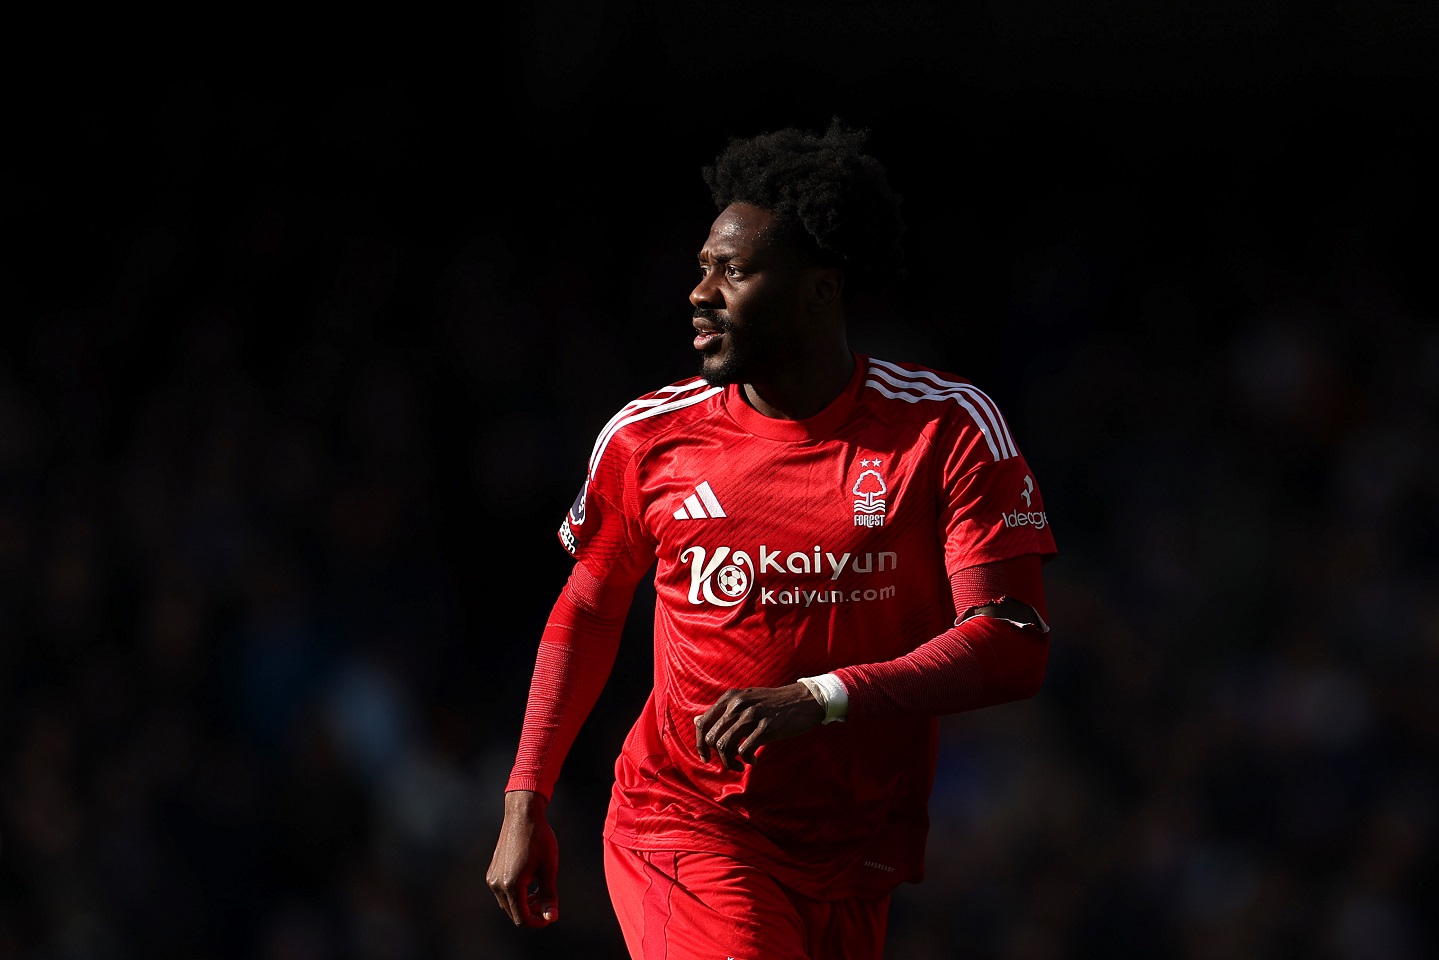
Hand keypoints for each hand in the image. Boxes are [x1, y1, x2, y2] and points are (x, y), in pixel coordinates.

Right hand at [487, 790, 558, 927]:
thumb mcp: (549, 869)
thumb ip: (549, 896)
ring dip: (525, 904)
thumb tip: (551, 918)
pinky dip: (517, 894)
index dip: (538, 922)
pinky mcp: (492, 872)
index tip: (551, 915)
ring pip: (508, 904)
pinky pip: (504, 892)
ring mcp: (492, 878)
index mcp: (512, 885)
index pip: (522, 919)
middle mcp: (497, 884)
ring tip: (541, 890)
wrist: (523, 815)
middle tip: (548, 900)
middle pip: (514, 913)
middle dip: (532, 912)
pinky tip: (531, 881)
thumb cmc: (539, 839)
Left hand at [694, 683, 825, 770]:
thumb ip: (721, 711)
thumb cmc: (772, 704)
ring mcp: (752, 715)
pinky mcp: (766, 727)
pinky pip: (744, 750)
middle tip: (731, 762)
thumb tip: (695, 721)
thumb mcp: (745, 701)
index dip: (700, 744)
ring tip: (740, 765)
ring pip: (725, 746)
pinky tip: (754, 760)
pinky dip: (746, 760)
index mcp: (730, 698)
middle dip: (718, 756)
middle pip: (712, 738)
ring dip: (730, 762)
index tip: (705, 757)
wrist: (805, 700)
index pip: (703, 723)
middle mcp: (738, 705)